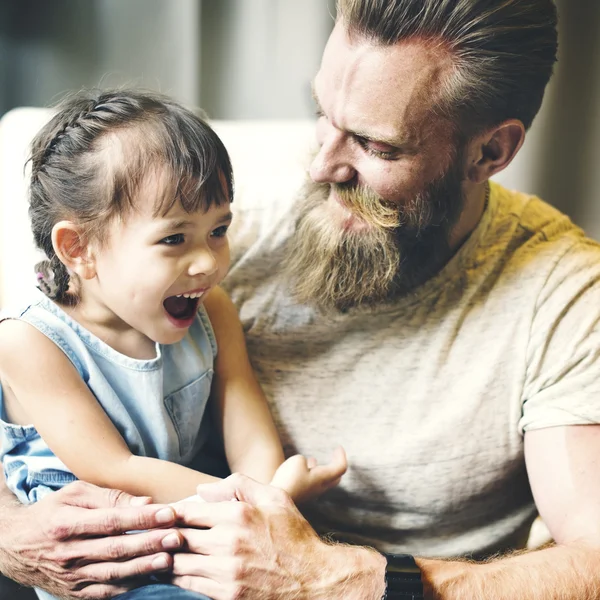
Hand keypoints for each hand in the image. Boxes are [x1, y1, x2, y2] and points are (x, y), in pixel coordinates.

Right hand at [0, 481, 183, 598]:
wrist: (15, 545)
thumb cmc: (52, 511)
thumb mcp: (75, 494)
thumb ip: (111, 497)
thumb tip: (145, 502)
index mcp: (66, 524)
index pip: (111, 521)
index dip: (142, 518)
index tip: (169, 513)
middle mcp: (68, 553)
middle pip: (115, 549)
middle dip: (149, 543)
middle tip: (177, 537)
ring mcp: (70, 577)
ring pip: (113, 574)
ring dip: (144, 567)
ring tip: (170, 559)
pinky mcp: (74, 593)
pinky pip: (105, 592)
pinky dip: (130, 586)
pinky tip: (151, 577)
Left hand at [171, 473, 385, 599]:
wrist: (315, 580)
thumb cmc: (294, 535)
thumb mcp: (275, 498)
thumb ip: (239, 484)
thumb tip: (202, 489)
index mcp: (238, 514)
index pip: (188, 511)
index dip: (169, 513)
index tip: (160, 515)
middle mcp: (229, 542)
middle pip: (178, 538)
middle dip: (162, 535)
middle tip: (151, 534)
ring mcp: (227, 572)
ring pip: (179, 564)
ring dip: (165, 558)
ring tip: (156, 554)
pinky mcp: (227, 596)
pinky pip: (190, 585)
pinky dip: (177, 578)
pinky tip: (172, 573)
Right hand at [270, 446, 347, 502]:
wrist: (276, 500)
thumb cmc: (289, 479)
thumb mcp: (297, 461)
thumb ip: (303, 460)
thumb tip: (303, 466)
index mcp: (323, 478)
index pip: (340, 467)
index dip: (341, 456)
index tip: (338, 447)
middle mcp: (320, 487)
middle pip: (335, 477)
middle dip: (335, 464)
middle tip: (333, 455)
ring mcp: (310, 493)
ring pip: (321, 480)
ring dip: (319, 469)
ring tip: (313, 459)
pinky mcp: (300, 496)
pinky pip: (309, 483)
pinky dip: (308, 474)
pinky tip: (300, 469)